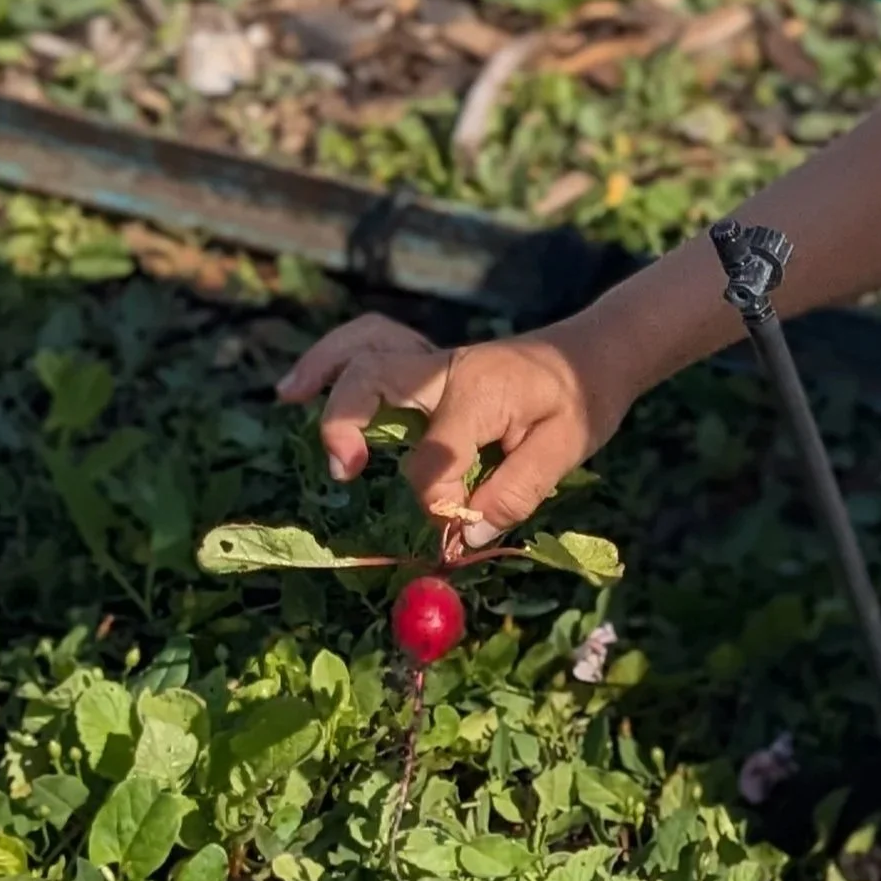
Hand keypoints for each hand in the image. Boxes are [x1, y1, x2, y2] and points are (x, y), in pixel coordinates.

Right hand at [275, 314, 630, 546]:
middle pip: (376, 379)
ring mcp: (432, 362)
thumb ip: (518, 493)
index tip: (456, 527)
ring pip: (364, 351)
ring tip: (287, 401)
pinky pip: (369, 347)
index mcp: (481, 392)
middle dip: (347, 423)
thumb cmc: (582, 402)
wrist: (593, 355)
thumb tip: (468, 534)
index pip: (438, 455)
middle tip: (348, 470)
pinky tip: (299, 388)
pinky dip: (331, 362)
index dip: (440, 501)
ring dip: (323, 374)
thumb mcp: (567, 451)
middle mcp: (446, 369)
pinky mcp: (425, 364)